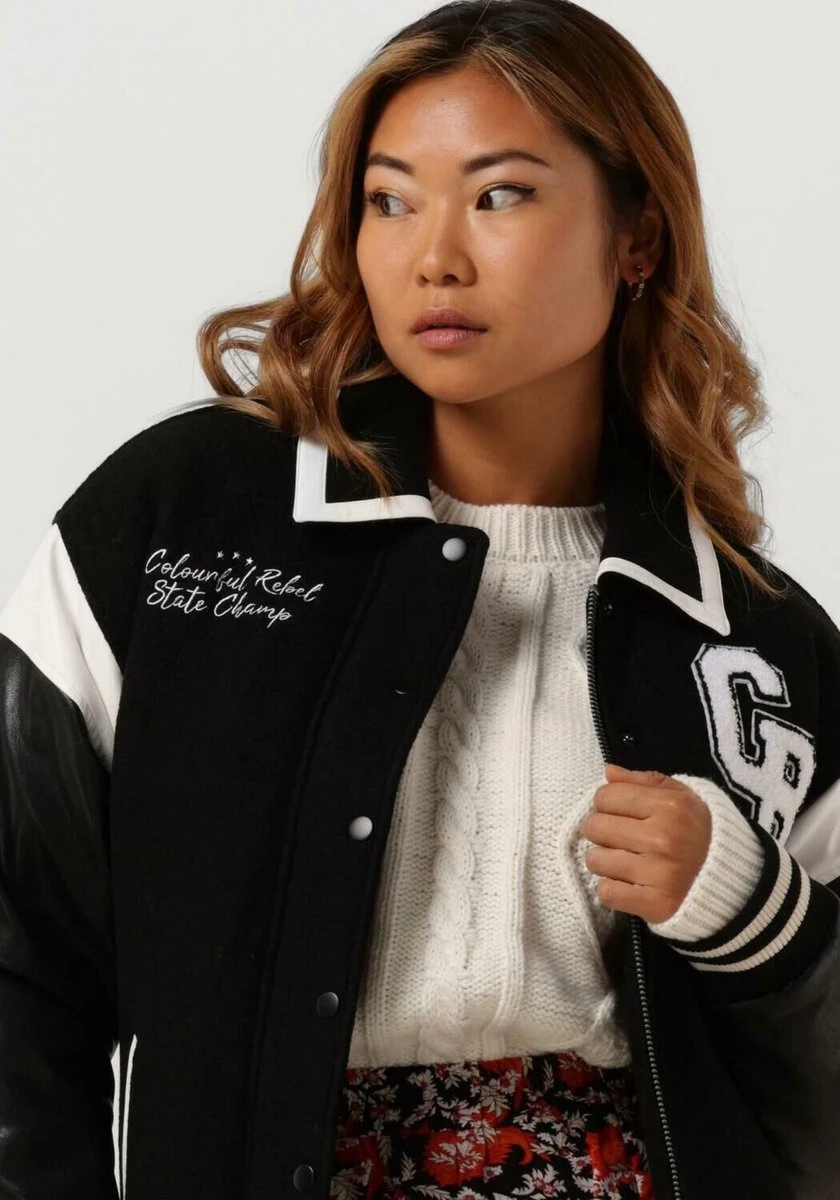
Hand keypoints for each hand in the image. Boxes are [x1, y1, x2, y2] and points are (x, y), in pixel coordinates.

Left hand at [580, 764, 712, 923]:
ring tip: (624, 861)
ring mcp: (659, 874)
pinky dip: (612, 889)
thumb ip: (644, 782)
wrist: (733, 881)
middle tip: (622, 838)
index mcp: (670, 806)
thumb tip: (608, 772)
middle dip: (603, 831)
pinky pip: (606, 893)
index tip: (621, 813)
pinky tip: (628, 883)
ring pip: (595, 861)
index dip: (608, 804)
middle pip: (595, 828)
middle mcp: (663, 838)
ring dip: (605, 861)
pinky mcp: (655, 904)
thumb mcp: (682, 797)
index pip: (605, 797)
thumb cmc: (700, 832)